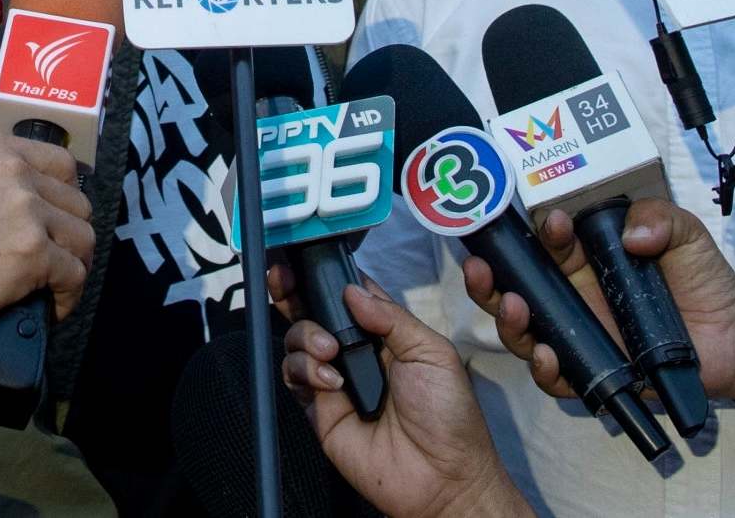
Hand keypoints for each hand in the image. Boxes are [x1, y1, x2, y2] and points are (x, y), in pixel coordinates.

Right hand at [0, 133, 94, 338]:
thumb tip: (14, 217)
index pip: (62, 164)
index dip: (66, 197)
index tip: (59, 220)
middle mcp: (17, 173)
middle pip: (77, 203)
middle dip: (70, 235)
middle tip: (57, 262)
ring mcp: (27, 211)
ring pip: (83, 238)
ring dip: (73, 266)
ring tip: (55, 288)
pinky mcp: (32, 253)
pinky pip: (74, 275)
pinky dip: (68, 297)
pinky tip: (50, 308)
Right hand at [282, 278, 529, 517]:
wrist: (444, 478)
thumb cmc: (449, 416)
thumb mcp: (432, 352)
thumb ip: (391, 317)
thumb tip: (352, 291)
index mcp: (384, 332)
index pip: (347, 293)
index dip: (328, 275)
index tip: (306, 257)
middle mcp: (355, 351)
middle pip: (313, 311)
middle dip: (295, 292)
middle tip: (285, 282)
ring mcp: (334, 380)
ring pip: (297, 339)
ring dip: (306, 335)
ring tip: (331, 351)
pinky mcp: (319, 410)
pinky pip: (294, 377)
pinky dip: (305, 369)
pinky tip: (331, 382)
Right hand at [464, 199, 734, 404]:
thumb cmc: (705, 281)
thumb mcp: (686, 235)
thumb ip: (662, 219)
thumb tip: (633, 232)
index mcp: (586, 259)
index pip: (546, 243)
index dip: (537, 232)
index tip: (551, 224)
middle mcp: (573, 295)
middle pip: (516, 286)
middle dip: (491, 276)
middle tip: (481, 267)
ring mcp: (580, 335)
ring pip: (524, 329)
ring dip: (508, 319)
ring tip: (513, 309)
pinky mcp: (594, 372)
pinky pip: (557, 375)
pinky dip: (543, 368)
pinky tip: (546, 356)